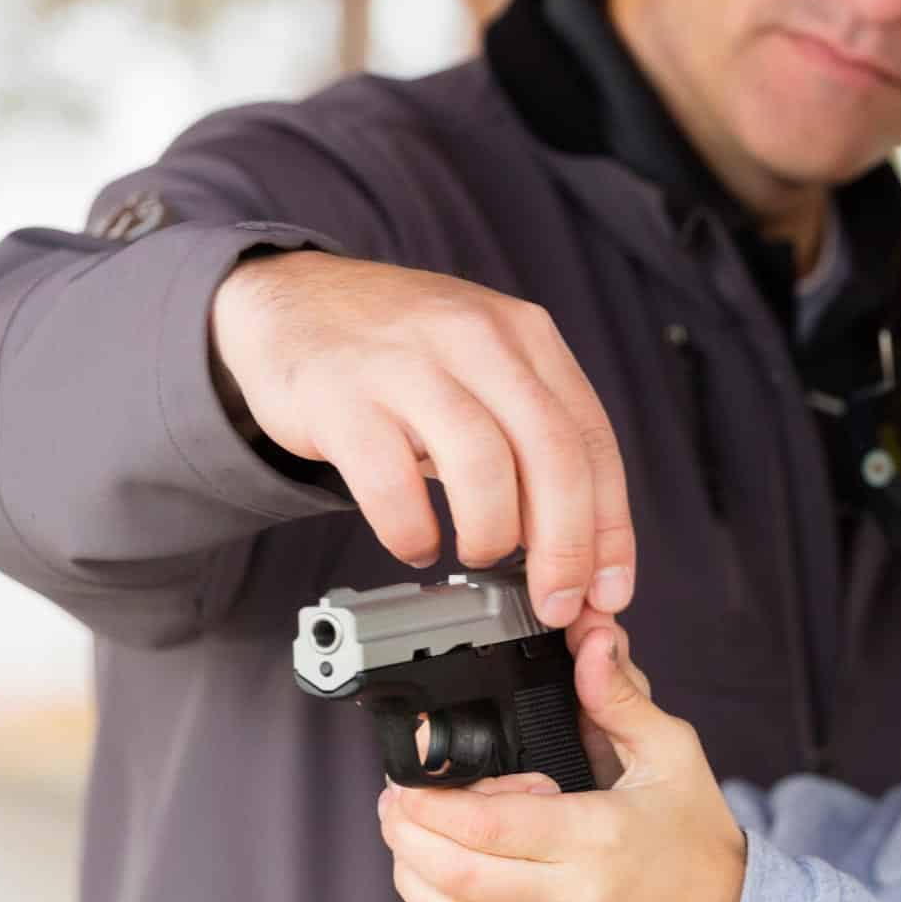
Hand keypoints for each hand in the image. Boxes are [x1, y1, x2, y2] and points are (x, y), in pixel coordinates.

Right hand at [210, 249, 634, 626]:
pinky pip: (392, 483)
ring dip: (491, 536)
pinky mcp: (342, 397)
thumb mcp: (484, 368)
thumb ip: (532, 441)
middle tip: (553, 602)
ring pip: (482, 466)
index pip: (593, 443)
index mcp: (527, 337)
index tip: (606, 592)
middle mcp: (476, 340)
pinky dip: (412, 533)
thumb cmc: (400, 353)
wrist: (291, 299)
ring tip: (479, 556)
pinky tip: (415, 543)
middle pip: (552, 456)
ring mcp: (408, 364)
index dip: (609, 531)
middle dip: (565, 548)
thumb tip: (579, 552)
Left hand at [378, 625, 745, 901]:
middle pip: (454, 874)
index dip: (432, 801)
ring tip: (407, 836)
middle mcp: (574, 899)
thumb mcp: (672, 756)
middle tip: (395, 801)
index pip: (485, 824)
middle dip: (406, 833)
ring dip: (413, 874)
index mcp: (598, 838)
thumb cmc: (699, 839)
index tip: (411, 775)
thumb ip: (620, 699)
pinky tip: (438, 876)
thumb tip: (591, 644)